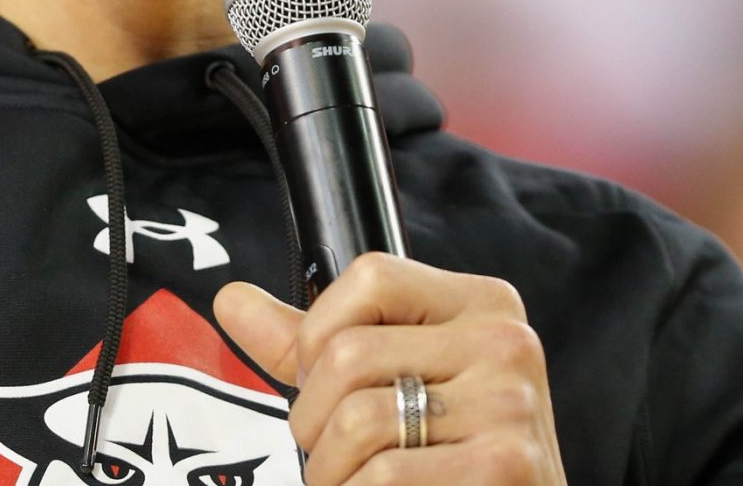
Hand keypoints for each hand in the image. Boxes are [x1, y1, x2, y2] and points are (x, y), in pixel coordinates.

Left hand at [215, 253, 566, 484]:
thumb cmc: (451, 451)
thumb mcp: (396, 379)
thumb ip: (317, 343)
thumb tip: (231, 299)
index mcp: (482, 303)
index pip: (370, 277)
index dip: (318, 333)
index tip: (320, 379)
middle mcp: (506, 342)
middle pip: (349, 354)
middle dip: (312, 418)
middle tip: (326, 450)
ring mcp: (511, 406)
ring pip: (358, 421)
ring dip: (330, 470)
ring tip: (348, 481)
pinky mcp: (506, 465)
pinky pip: (385, 475)